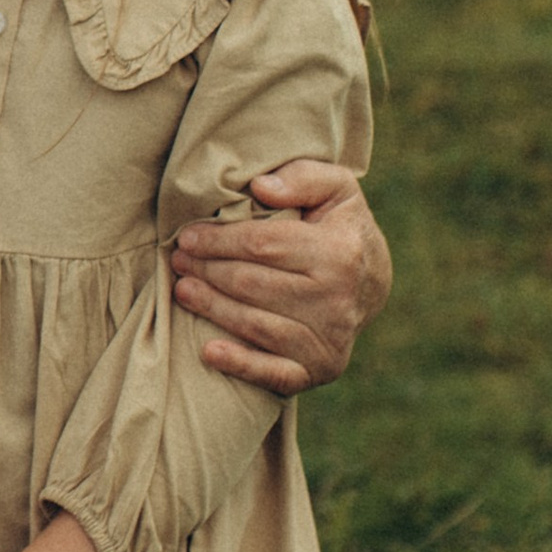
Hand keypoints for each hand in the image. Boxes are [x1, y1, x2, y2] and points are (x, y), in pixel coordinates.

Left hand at [170, 162, 389, 395]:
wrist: (371, 284)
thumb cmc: (339, 229)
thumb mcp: (335, 190)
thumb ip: (303, 178)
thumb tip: (261, 187)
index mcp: (339, 253)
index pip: (262, 245)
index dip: (219, 240)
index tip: (188, 236)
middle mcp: (337, 301)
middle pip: (251, 284)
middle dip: (208, 270)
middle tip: (180, 261)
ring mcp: (329, 341)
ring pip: (254, 324)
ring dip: (211, 307)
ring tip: (183, 290)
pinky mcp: (321, 370)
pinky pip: (275, 373)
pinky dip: (241, 365)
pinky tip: (209, 351)